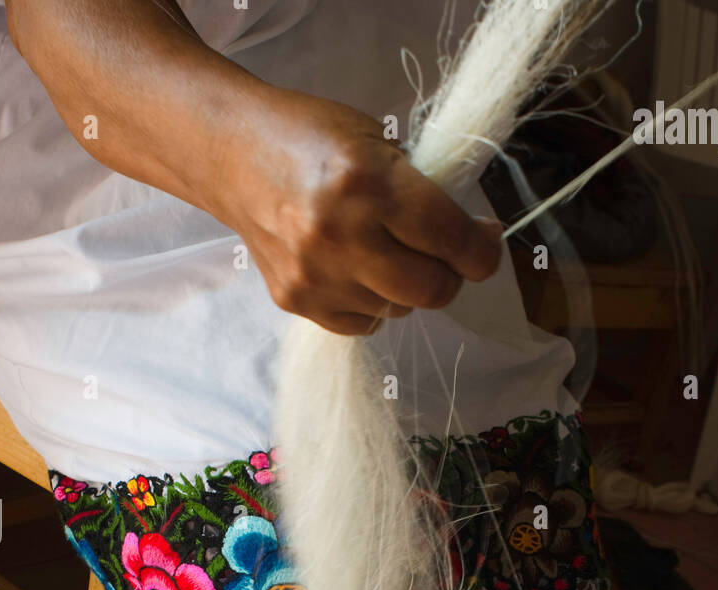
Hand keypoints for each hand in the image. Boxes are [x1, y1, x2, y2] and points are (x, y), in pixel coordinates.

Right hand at [217, 84, 503, 334]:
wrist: (230, 155)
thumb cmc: (310, 138)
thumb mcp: (375, 141)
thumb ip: (420, 190)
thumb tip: (468, 238)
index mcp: (367, 183)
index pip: (451, 239)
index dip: (482, 250)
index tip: (486, 243)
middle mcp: (340, 235)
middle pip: (431, 290)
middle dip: (450, 275)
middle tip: (444, 254)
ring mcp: (315, 275)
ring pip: (398, 309)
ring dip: (405, 287)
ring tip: (383, 250)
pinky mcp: (296, 300)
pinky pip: (363, 323)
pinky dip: (372, 302)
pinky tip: (356, 269)